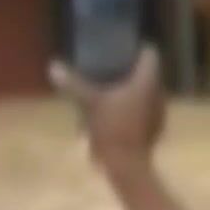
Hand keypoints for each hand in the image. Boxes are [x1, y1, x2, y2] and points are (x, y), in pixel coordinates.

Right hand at [49, 46, 164, 168]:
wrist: (126, 164)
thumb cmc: (110, 128)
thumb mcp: (87, 102)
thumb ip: (72, 83)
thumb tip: (52, 66)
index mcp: (146, 82)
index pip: (150, 55)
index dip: (136, 47)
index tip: (120, 45)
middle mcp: (157, 93)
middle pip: (148, 72)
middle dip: (129, 67)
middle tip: (108, 63)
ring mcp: (157, 112)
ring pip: (146, 91)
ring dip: (131, 87)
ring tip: (109, 85)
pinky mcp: (153, 127)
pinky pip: (144, 107)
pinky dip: (132, 104)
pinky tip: (114, 109)